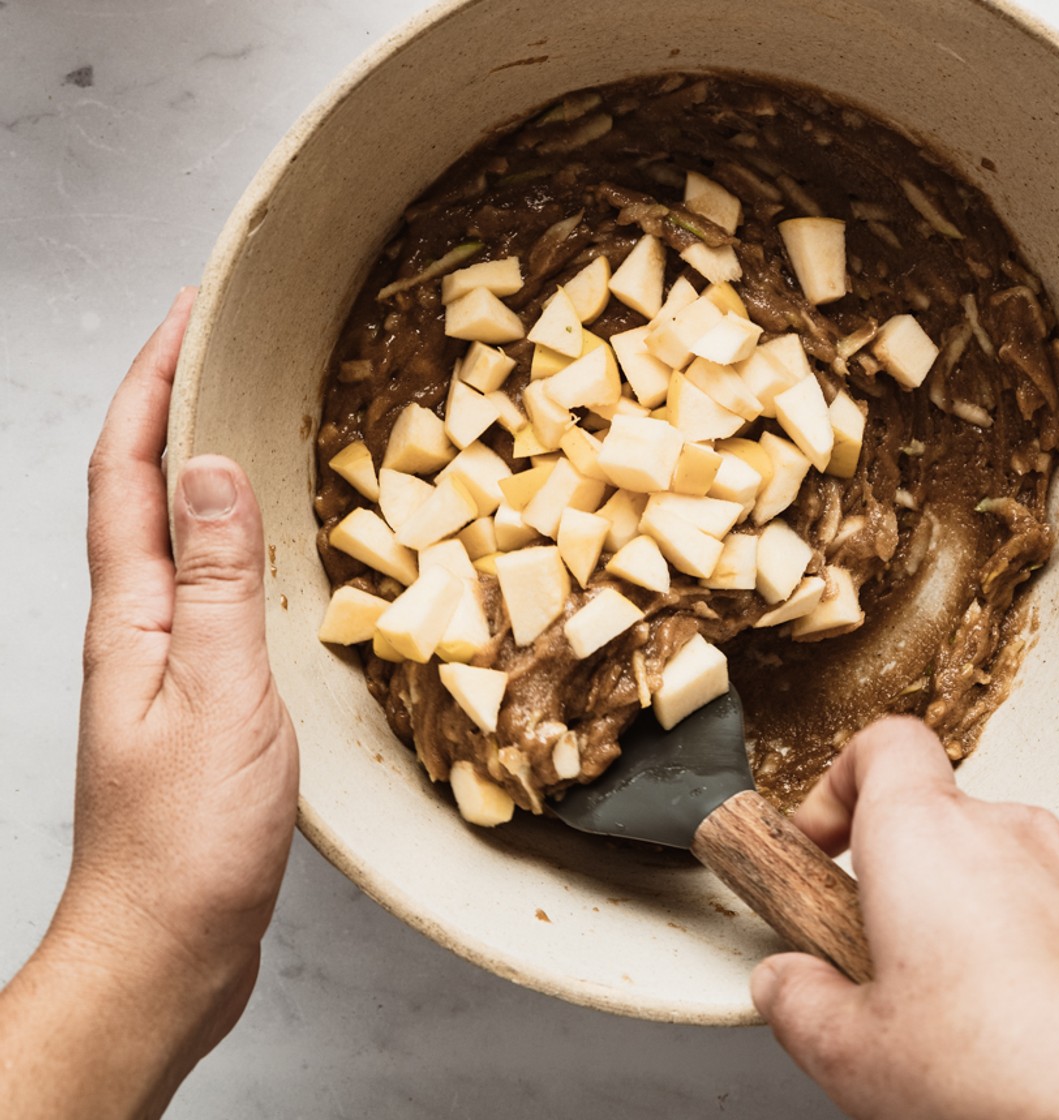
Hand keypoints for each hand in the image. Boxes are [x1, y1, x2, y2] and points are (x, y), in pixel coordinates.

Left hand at [0, 290, 298, 1118]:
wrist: (168, 944)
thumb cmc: (189, 839)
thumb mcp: (219, 696)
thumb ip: (218, 582)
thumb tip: (216, 470)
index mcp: (134, 616)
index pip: (129, 473)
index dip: (153, 385)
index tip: (189, 314)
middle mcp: (138, 628)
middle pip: (142, 490)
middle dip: (172, 403)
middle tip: (222, 344)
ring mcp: (165, 663)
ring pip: (177, 536)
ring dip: (203, 465)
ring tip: (251, 416)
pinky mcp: (198, 697)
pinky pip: (211, 587)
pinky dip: (235, 538)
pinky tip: (272, 544)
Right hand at [751, 717, 1058, 1119]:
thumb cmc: (1008, 1079)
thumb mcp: (852, 1055)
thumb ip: (797, 1001)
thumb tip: (786, 984)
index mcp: (926, 837)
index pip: (880, 745)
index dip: (839, 785)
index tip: (822, 846)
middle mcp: (1007, 829)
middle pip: (936, 816)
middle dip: (900, 878)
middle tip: (881, 954)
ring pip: (1000, 862)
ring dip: (969, 910)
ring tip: (958, 1004)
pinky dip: (1033, 937)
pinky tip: (1026, 1017)